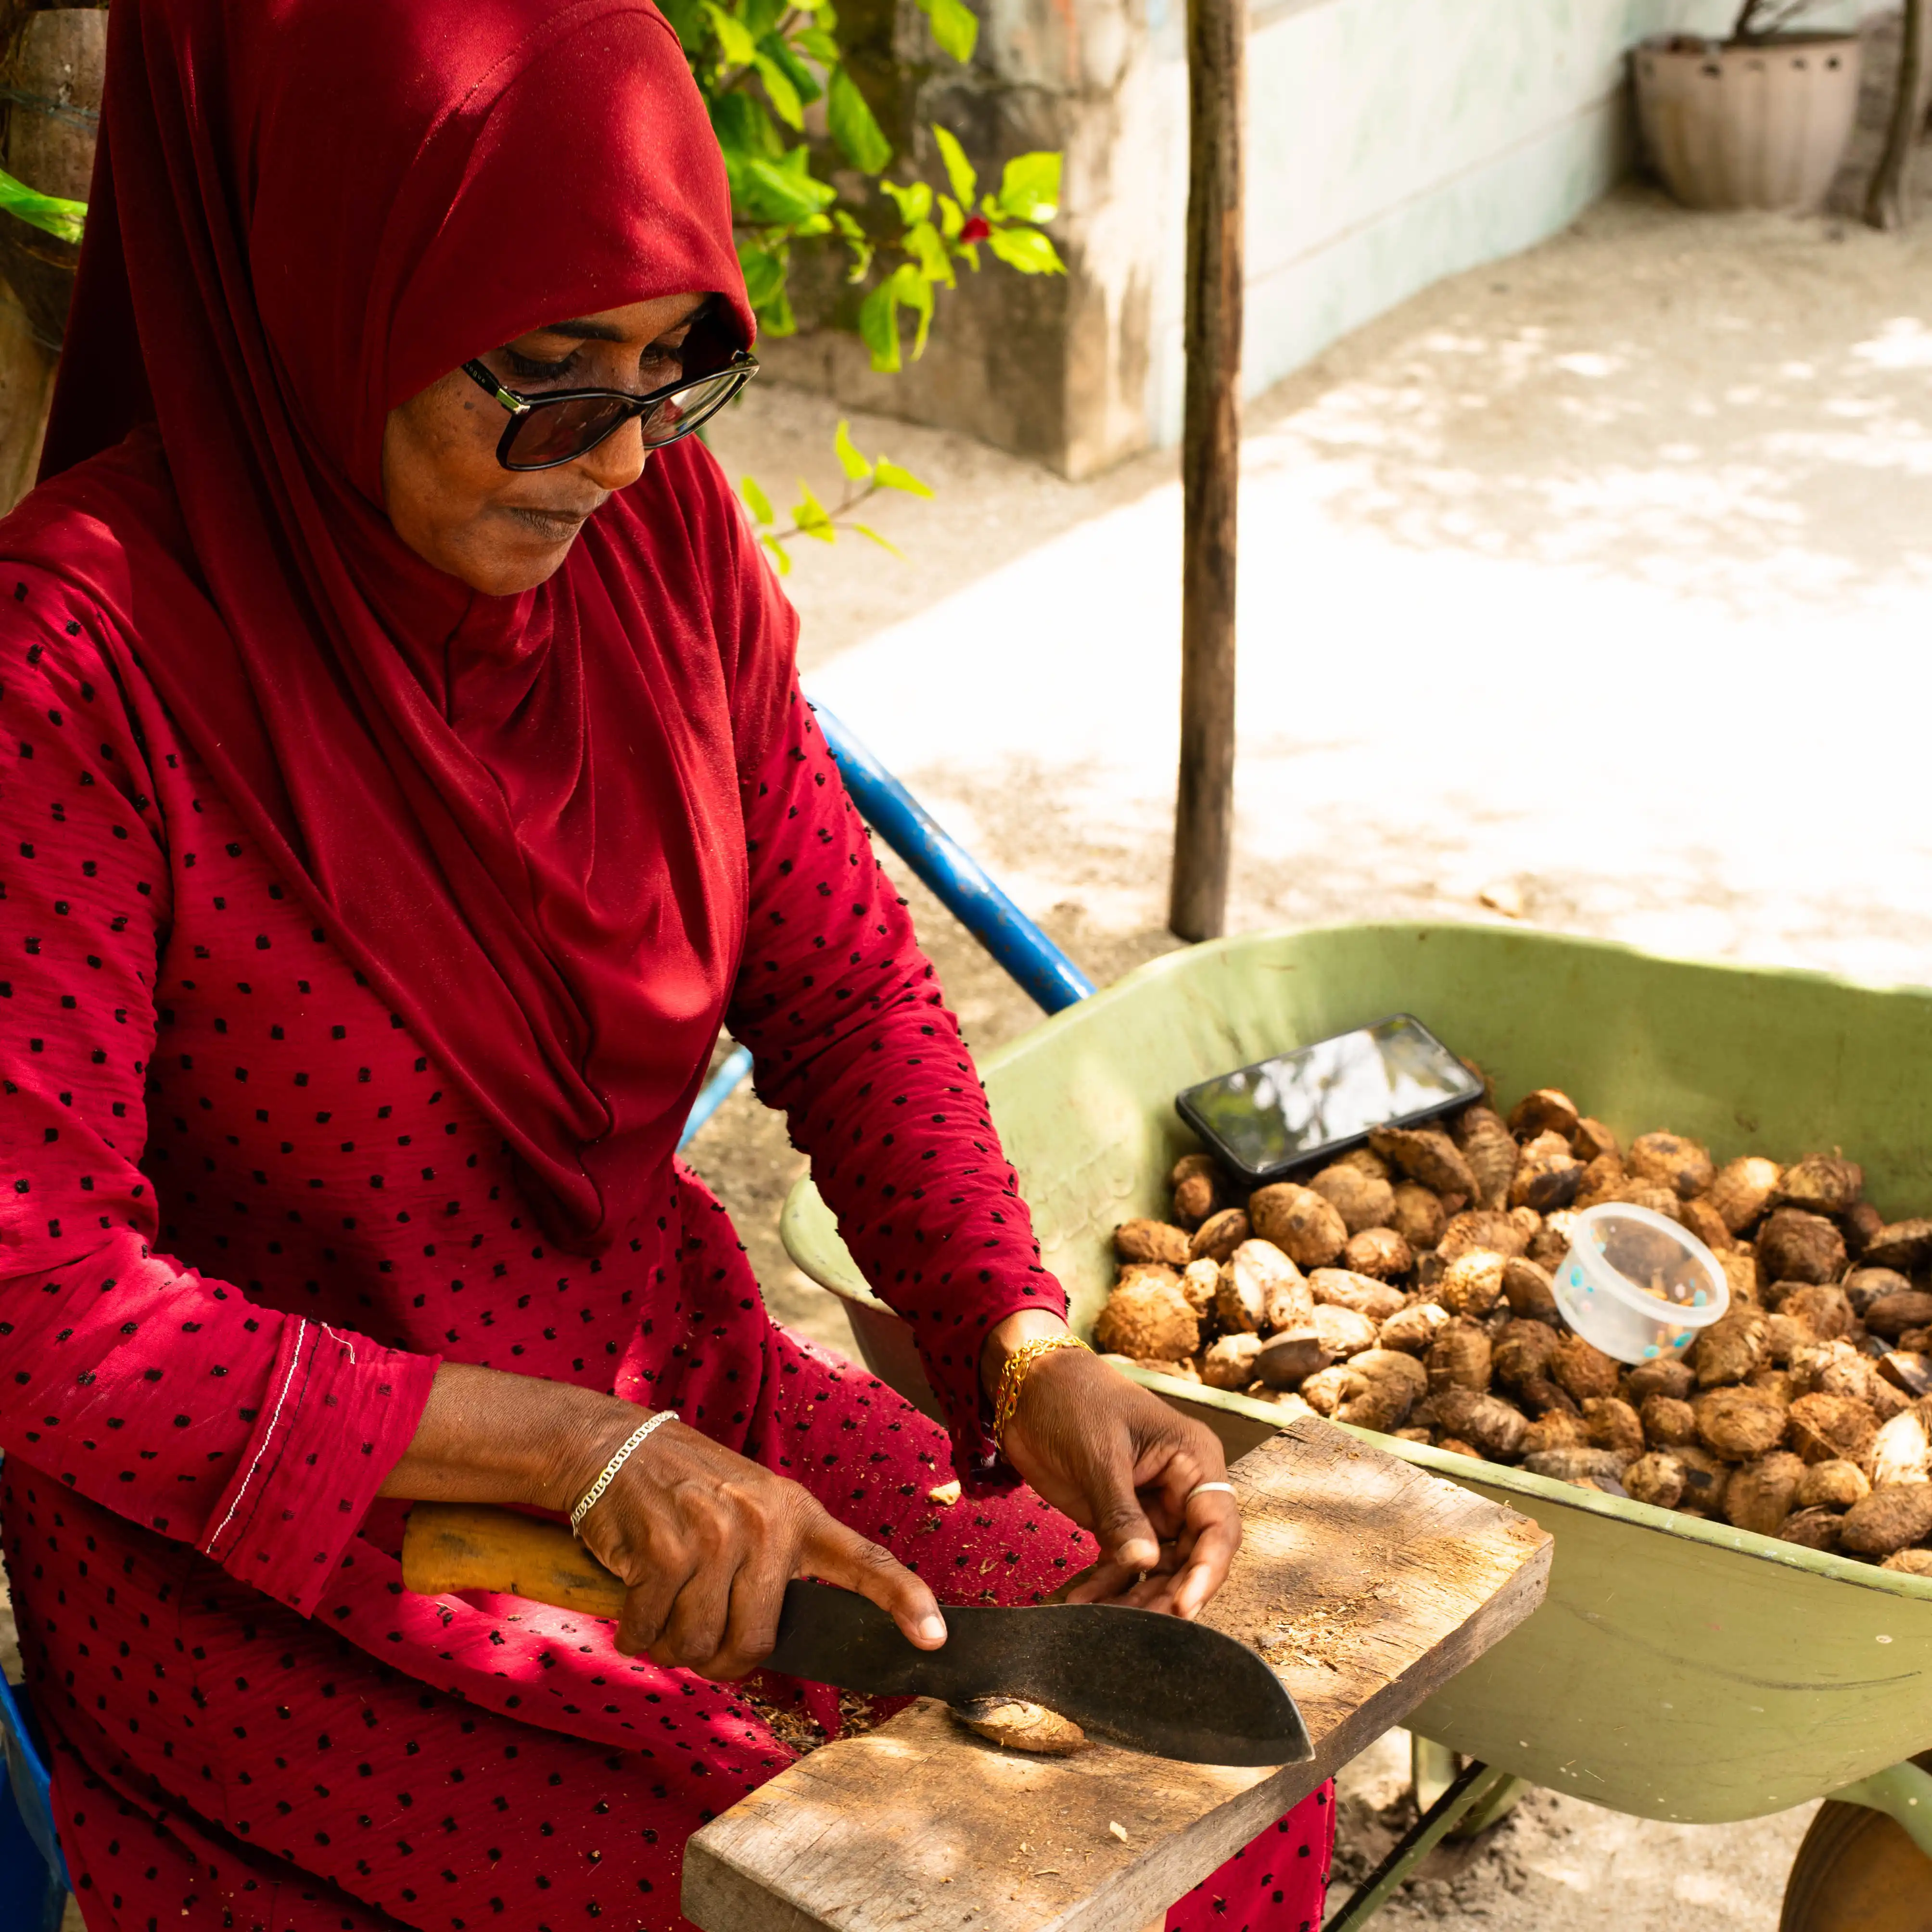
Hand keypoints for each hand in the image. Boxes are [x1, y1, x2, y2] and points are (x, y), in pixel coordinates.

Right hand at [570, 1413, 946, 1679]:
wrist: (615, 1446)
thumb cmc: (685, 1490)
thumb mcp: (749, 1507)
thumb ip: (771, 1569)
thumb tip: (766, 1653)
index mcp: (796, 1514)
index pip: (863, 1561)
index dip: (903, 1601)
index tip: (934, 1638)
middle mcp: (765, 1524)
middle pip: (754, 1644)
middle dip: (717, 1656)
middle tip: (693, 1630)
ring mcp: (716, 1535)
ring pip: (698, 1645)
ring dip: (670, 1645)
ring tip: (661, 1605)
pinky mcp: (666, 1551)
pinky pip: (651, 1632)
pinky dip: (634, 1633)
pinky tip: (631, 1602)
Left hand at [986, 1313, 1240, 1618]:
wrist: (1024, 1383)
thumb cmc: (1072, 1398)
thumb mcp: (1098, 1454)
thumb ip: (1121, 1512)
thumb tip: (1145, 1566)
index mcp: (1193, 1459)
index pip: (1218, 1526)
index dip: (1207, 1571)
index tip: (1184, 1607)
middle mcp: (1179, 1487)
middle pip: (1189, 1557)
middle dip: (1164, 1594)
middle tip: (1130, 1627)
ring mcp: (1148, 1506)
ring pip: (1155, 1569)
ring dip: (1130, 1598)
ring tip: (1095, 1621)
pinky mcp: (1117, 1519)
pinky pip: (1121, 1563)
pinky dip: (1102, 1587)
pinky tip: (1076, 1605)